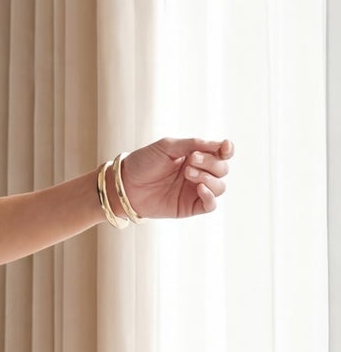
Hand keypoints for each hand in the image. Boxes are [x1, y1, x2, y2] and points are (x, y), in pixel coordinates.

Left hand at [111, 137, 232, 219]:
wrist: (125, 184)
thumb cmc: (144, 162)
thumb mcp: (169, 146)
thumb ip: (194, 144)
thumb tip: (222, 144)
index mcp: (196, 156)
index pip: (222, 153)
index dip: (227, 150)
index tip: (224, 148)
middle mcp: (199, 173)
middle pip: (222, 169)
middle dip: (210, 163)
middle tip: (190, 161)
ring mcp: (195, 191)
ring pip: (220, 186)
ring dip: (208, 178)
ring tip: (188, 173)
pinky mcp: (189, 207)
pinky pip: (211, 205)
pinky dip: (210, 196)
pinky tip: (199, 188)